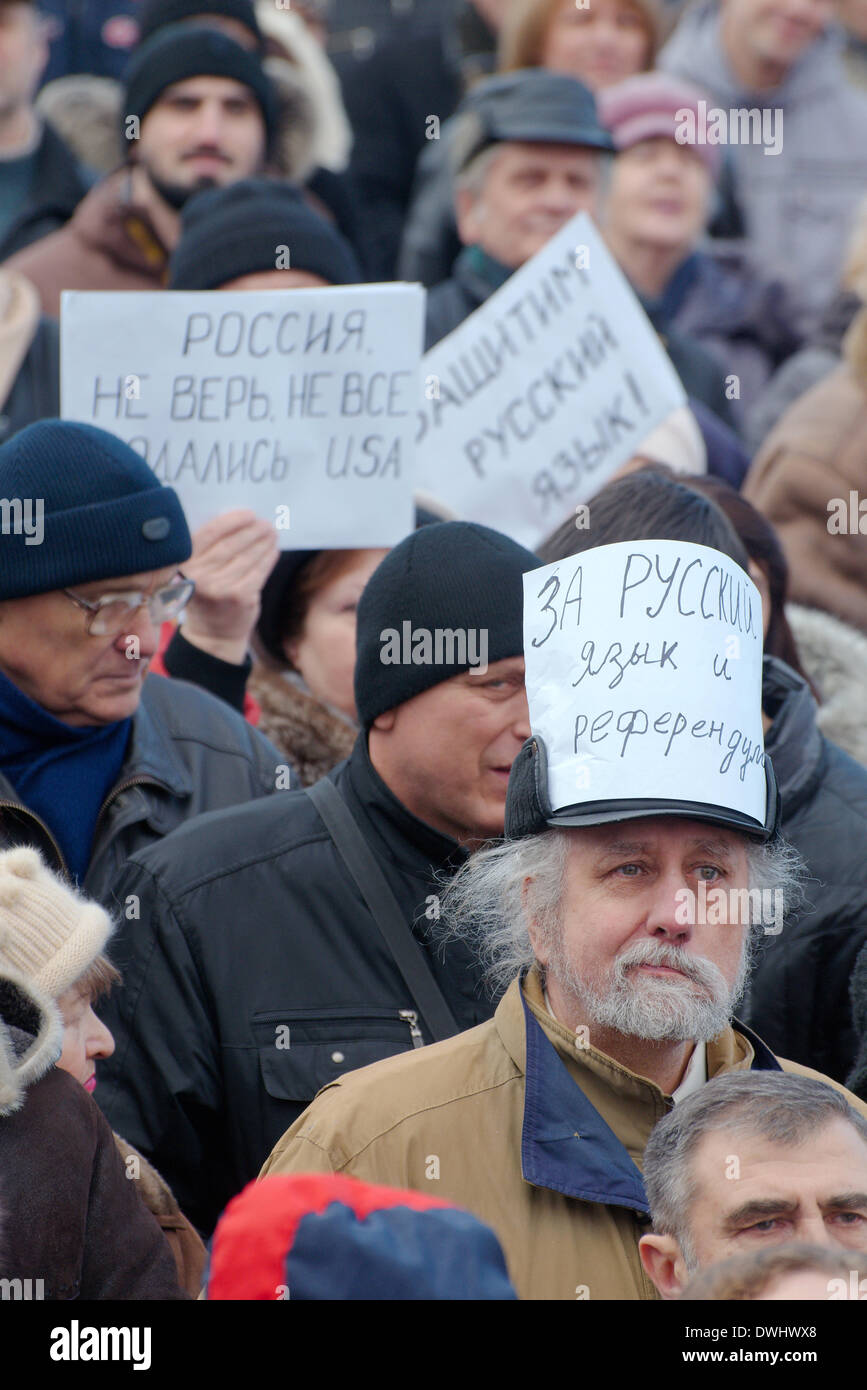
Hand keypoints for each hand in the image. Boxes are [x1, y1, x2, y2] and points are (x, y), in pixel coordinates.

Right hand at [181, 510, 279, 665]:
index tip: (248, 513)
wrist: (212, 634)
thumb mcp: (196, 571)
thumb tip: (239, 520)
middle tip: (265, 522)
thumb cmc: (206, 594)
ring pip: (248, 556)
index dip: (231, 521)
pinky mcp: (240, 598)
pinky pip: (259, 571)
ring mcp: (220, 588)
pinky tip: (273, 550)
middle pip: (231, 544)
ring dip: (263, 542)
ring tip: (272, 533)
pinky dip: (268, 558)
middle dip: (252, 530)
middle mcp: (199, 576)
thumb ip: (208, 549)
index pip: (209, 534)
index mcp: (184, 563)